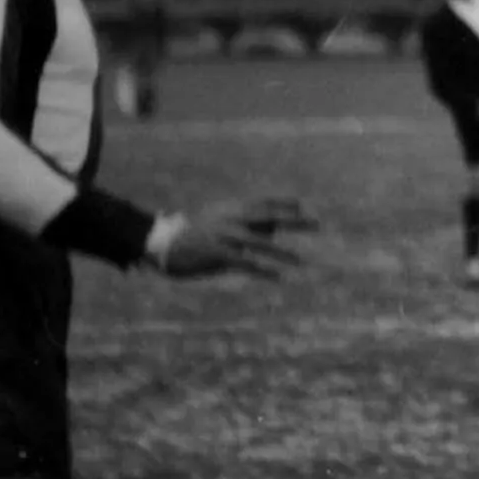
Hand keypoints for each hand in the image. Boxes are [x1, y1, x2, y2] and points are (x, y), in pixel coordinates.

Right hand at [148, 206, 300, 280]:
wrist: (162, 241)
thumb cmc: (193, 232)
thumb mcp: (220, 221)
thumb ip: (246, 224)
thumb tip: (273, 230)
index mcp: (231, 208)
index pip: (263, 201)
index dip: (283, 203)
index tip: (301, 205)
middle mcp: (230, 218)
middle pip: (269, 217)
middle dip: (294, 220)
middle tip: (317, 223)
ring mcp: (224, 236)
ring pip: (259, 242)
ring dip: (281, 252)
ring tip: (301, 261)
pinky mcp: (217, 254)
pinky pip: (245, 263)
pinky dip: (263, 270)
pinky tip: (277, 277)